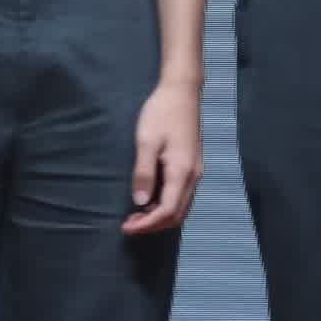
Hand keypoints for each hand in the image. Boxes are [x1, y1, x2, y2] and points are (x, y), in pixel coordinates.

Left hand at [125, 75, 201, 233]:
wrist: (182, 92)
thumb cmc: (161, 113)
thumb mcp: (147, 141)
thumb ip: (144, 172)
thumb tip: (140, 202)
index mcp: (182, 172)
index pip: (167, 211)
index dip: (147, 224)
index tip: (125, 227)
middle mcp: (193, 176)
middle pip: (177, 214)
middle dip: (153, 225)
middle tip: (128, 224)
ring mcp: (195, 171)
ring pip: (182, 207)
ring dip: (159, 217)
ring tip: (136, 216)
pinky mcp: (192, 166)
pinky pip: (182, 197)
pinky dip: (166, 206)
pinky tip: (149, 201)